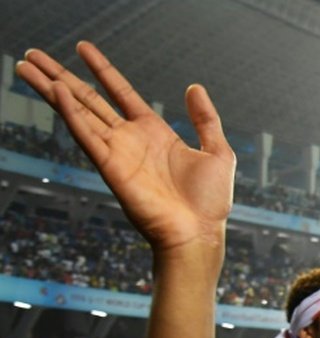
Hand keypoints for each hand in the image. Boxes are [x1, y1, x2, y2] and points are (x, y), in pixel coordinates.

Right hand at [15, 42, 235, 253]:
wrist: (199, 233)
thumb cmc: (209, 202)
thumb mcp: (217, 151)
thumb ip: (205, 119)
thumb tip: (194, 87)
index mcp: (154, 132)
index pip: (120, 92)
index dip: (102, 70)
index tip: (82, 47)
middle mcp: (130, 139)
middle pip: (88, 99)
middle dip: (61, 75)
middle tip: (34, 55)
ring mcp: (117, 152)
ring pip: (78, 112)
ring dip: (52, 88)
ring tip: (27, 66)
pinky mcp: (111, 168)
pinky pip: (86, 135)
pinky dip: (70, 113)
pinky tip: (56, 92)